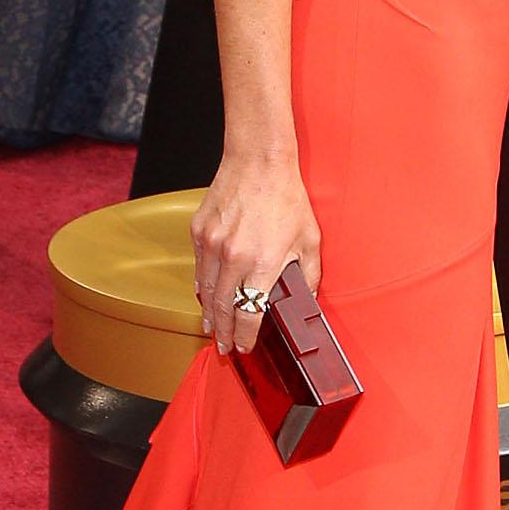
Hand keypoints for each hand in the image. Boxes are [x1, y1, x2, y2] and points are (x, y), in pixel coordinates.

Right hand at [192, 157, 320, 355]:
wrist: (259, 162)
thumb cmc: (287, 198)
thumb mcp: (310, 240)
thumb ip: (309, 276)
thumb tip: (306, 301)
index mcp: (262, 263)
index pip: (249, 314)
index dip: (245, 336)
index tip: (244, 346)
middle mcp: (233, 257)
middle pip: (222, 309)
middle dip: (223, 333)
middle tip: (224, 347)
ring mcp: (212, 245)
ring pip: (206, 291)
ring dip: (209, 314)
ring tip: (212, 329)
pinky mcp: (199, 232)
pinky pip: (198, 268)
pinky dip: (201, 287)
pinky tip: (206, 296)